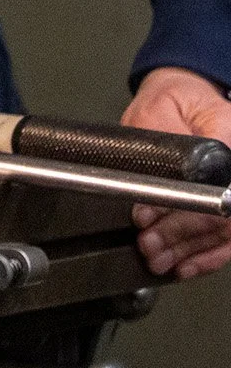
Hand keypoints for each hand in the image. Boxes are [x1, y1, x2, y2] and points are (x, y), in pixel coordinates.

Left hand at [124, 66, 230, 278]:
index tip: (145, 215)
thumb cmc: (174, 101)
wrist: (187, 101)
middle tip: (148, 244)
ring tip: (158, 260)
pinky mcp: (230, 203)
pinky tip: (185, 266)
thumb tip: (158, 170)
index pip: (213, 182)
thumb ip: (161, 135)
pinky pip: (228, 239)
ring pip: (224, 232)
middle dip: (178, 234)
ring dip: (189, 251)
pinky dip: (207, 257)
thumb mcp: (159, 107)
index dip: (182, 207)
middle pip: (221, 214)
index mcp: (229, 134)